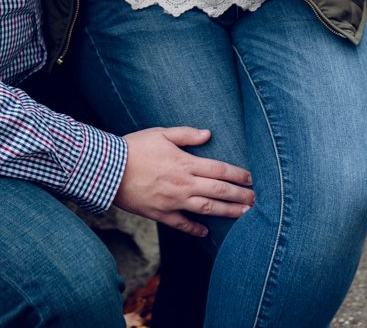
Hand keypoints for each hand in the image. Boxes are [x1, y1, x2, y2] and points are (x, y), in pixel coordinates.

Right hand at [113, 127, 252, 236]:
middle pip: (218, 192)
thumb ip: (186, 134)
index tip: (252, 179)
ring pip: (206, 209)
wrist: (108, 169)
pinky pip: (182, 224)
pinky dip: (196, 229)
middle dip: (240, 196)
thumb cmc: (134, 147)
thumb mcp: (160, 133)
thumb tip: (208, 134)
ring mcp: (173, 201)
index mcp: (184, 163)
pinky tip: (206, 232)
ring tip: (244, 216)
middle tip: (257, 201)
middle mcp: (183, 184)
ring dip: (227, 213)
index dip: (238, 174)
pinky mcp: (160, 213)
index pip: (219, 170)